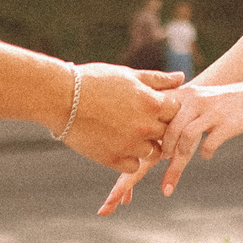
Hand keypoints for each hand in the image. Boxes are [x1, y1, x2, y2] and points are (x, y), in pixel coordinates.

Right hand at [62, 62, 181, 176]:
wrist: (61, 98)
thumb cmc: (94, 81)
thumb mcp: (129, 76)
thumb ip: (158, 80)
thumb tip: (182, 78)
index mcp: (152, 103)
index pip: (177, 112)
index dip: (168, 111)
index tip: (158, 109)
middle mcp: (145, 126)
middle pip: (167, 134)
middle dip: (159, 129)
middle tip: (144, 123)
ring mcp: (130, 145)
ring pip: (152, 152)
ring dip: (145, 145)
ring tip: (128, 134)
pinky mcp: (114, 159)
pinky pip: (133, 166)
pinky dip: (129, 158)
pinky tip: (117, 145)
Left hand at [97, 81, 242, 214]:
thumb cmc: (224, 103)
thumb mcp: (197, 106)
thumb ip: (177, 123)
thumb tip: (160, 151)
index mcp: (177, 98)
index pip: (148, 128)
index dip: (131, 157)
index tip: (119, 191)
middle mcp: (189, 102)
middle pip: (161, 137)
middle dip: (142, 169)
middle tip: (125, 195)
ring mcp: (207, 110)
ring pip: (183, 140)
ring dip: (174, 166)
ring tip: (167, 187)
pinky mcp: (225, 121)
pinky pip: (209, 142)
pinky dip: (205, 152)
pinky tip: (206, 156)